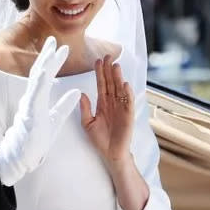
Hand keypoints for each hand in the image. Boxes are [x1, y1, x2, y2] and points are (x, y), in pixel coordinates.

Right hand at [0, 36, 80, 185]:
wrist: (22, 156)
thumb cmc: (36, 139)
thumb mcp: (56, 120)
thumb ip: (65, 105)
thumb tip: (78, 91)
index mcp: (37, 99)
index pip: (46, 76)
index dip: (52, 61)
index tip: (61, 49)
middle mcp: (31, 98)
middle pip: (39, 73)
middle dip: (46, 56)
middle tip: (53, 40)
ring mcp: (29, 105)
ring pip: (37, 80)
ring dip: (44, 64)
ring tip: (51, 50)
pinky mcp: (29, 113)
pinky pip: (35, 95)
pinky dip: (40, 82)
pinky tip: (45, 71)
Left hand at [80, 55, 134, 170]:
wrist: (110, 154)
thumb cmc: (100, 140)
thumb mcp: (87, 123)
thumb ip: (85, 108)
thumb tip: (81, 93)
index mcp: (102, 104)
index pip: (101, 84)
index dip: (99, 73)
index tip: (97, 60)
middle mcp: (113, 103)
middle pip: (111, 83)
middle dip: (109, 70)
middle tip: (107, 55)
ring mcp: (121, 108)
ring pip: (119, 90)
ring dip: (118, 78)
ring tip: (115, 65)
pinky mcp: (128, 116)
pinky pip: (128, 103)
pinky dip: (127, 94)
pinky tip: (125, 84)